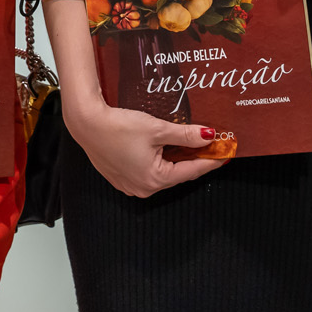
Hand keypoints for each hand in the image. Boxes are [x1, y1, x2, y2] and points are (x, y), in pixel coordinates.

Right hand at [66, 99, 227, 197]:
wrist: (86, 123)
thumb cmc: (116, 126)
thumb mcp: (157, 129)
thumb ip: (185, 134)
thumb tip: (208, 137)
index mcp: (154, 179)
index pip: (192, 171)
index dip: (211, 160)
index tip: (225, 153)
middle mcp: (143, 188)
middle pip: (178, 174)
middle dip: (195, 159)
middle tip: (211, 145)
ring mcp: (130, 185)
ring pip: (163, 173)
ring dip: (177, 159)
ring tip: (191, 143)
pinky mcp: (121, 177)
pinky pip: (148, 172)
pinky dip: (160, 161)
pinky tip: (165, 146)